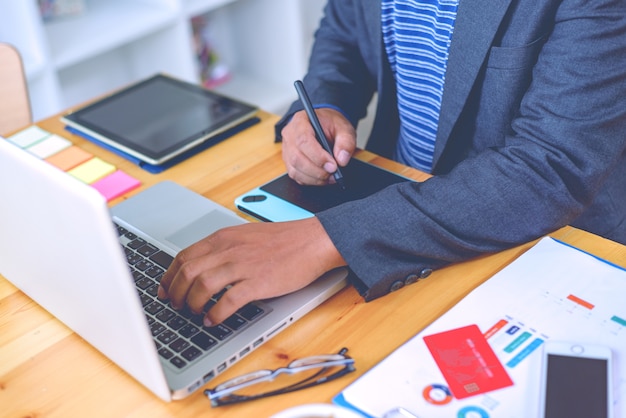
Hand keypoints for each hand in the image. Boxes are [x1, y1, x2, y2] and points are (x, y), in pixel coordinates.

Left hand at [157, 217, 345, 325]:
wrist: (312, 241)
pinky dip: (215, 314)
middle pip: (187, 272)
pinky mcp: (258, 283)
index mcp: (223, 237)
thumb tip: (202, 267)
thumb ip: (223, 248)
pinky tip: (213, 320)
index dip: (169, 277)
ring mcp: (243, 266)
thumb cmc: (283, 240)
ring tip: (194, 313)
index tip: (164, 290)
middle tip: (176, 305)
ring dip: (192, 304)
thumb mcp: (245, 235)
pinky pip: (228, 302)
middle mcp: (229, 249)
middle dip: (175, 293)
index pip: (184, 256)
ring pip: (202, 287)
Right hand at [281, 108, 355, 185]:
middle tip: (334, 172)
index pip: (304, 141)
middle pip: (297, 158)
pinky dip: (311, 180)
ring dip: (315, 178)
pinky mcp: (289, 162)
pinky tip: (323, 178)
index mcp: (301, 121)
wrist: (323, 126)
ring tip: (331, 176)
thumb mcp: (344, 127)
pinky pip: (296, 176)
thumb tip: (342, 160)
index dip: (318, 156)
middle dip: (317, 170)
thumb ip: (346, 141)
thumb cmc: (330, 125)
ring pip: (295, 170)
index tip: (333, 165)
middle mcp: (290, 135)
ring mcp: (287, 150)